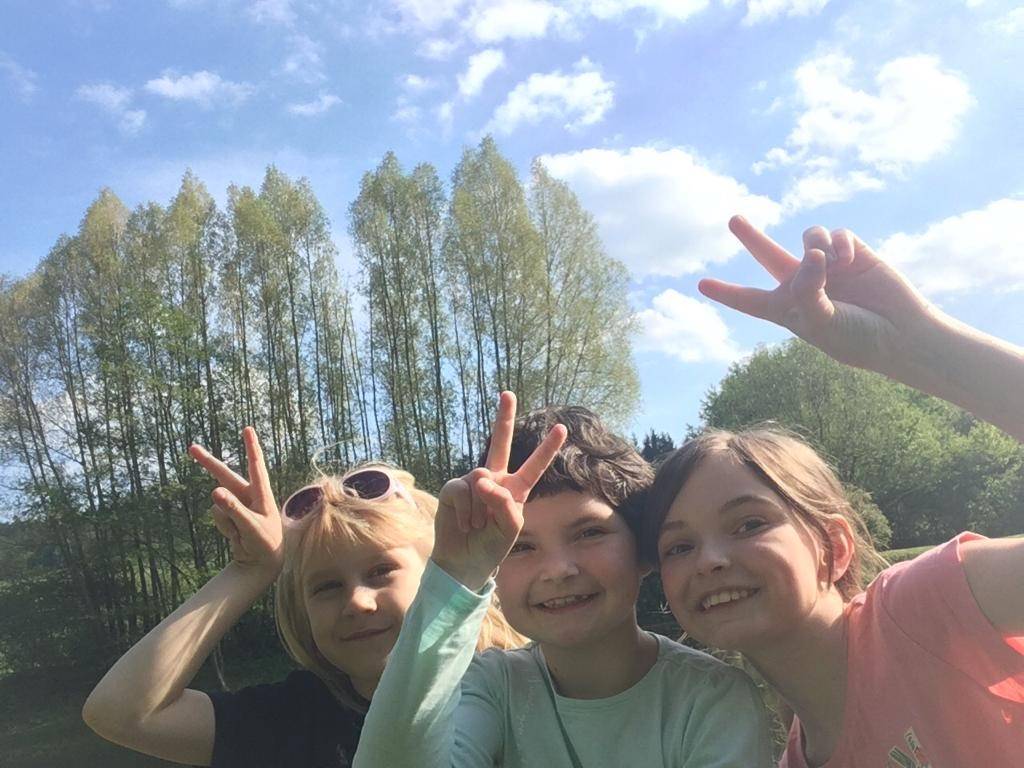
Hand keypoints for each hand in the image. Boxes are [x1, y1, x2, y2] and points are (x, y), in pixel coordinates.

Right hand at [189, 427, 283, 578]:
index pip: (255, 465)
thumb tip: (214, 490)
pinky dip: (224, 527)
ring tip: (243, 532)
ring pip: (218, 503)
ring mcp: (236, 504)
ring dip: (227, 519)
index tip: (248, 429)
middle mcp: (248, 495)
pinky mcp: (228, 514)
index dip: (251, 446)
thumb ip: (234, 509)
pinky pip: (217, 515)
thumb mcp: (250, 527)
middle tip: (192, 447)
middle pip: (225, 475)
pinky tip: (236, 535)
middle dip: (208, 462)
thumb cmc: (265, 543)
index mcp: (261, 493)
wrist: (261, 562)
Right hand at [432, 392, 566, 590]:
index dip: (547, 448)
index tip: (562, 428)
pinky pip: (462, 489)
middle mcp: (495, 479)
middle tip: (507, 393)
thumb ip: (503, 502)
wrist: (465, 562)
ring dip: (480, 508)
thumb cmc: (492, 546)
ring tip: (478, 525)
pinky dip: (466, 510)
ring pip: (481, 478)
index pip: (535, 466)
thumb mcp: (511, 527)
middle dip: (504, 417)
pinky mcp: (454, 488)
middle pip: (500, 443)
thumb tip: (481, 479)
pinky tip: (465, 524)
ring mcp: (473, 482)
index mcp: (516, 489)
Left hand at [699, 216, 938, 374]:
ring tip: (830, 263)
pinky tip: (848, 259)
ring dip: (814, 245)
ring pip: (807, 238)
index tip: (702, 284)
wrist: (901, 333)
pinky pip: (835, 235)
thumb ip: (806, 291)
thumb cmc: (856, 338)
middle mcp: (804, 285)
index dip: (727, 293)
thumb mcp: (820, 322)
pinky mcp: (853, 253)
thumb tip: (809, 255)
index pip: (750, 300)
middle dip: (752, 237)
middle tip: (733, 219)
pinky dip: (838, 243)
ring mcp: (829, 267)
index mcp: (788, 309)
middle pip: (769, 256)